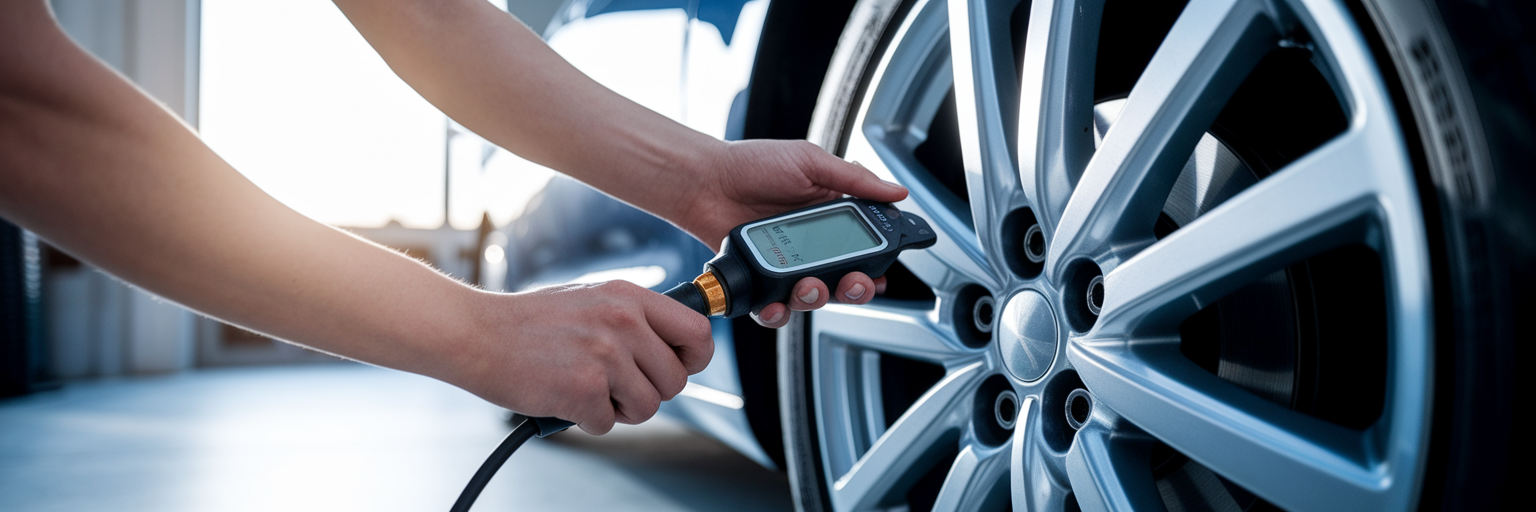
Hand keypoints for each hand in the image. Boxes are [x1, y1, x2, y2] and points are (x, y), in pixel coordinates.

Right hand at [448, 281, 712, 434]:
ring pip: (648, 407)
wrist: (476, 333)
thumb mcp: (593, 299)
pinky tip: (564, 398)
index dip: (694, 359)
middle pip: (677, 380)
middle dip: (651, 393)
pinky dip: (587, 421)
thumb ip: (634, 319)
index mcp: (629, 297)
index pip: (698, 332)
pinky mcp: (583, 389)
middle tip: (617, 386)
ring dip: (620, 410)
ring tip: (588, 390)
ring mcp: (605, 355)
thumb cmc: (531, 322)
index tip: (678, 367)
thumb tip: (676, 346)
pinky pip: (608, 424)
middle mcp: (623, 322)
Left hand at [676, 140, 908, 327]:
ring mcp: (786, 265)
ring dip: (816, 299)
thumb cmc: (751, 164)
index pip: (866, 248)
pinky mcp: (760, 281)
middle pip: (846, 282)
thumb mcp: (810, 162)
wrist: (704, 181)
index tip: (878, 271)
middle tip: (851, 282)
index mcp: (831, 216)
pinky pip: (775, 310)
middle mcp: (812, 245)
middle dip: (855, 289)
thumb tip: (898, 192)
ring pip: (814, 299)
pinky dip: (776, 313)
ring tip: (805, 286)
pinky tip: (774, 304)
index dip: (876, 265)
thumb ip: (855, 180)